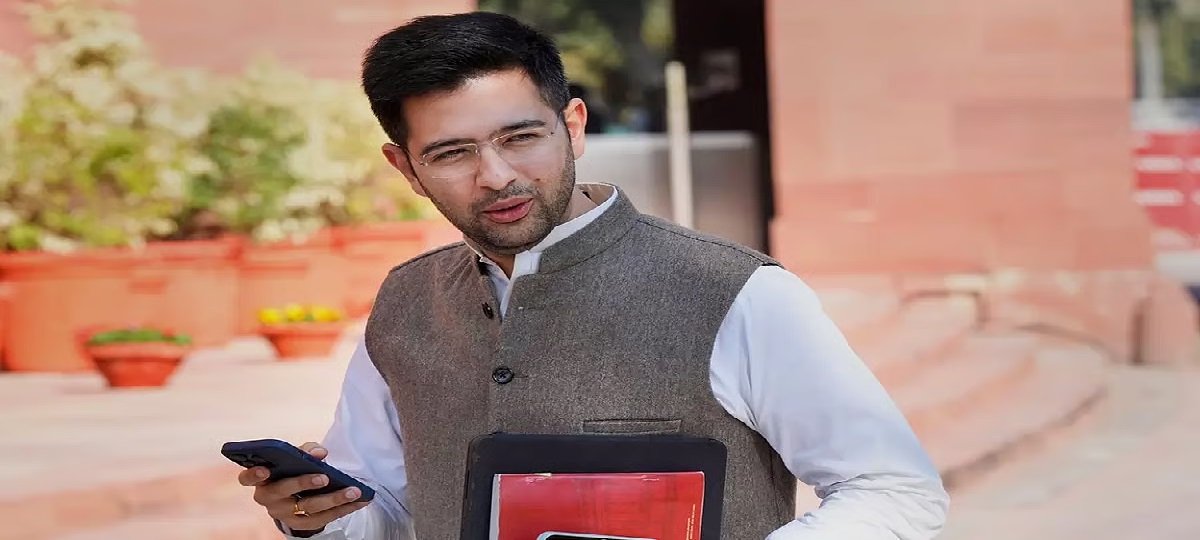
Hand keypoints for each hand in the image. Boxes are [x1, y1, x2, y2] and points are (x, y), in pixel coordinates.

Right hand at [238, 442, 369, 535]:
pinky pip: (323, 519)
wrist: (295, 495)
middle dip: (304, 483)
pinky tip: (359, 501)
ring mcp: (284, 513)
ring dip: (334, 499)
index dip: (254, 474)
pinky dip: (343, 509)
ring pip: (308, 508)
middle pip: (283, 492)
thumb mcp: (295, 457)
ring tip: (354, 491)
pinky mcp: (300, 524)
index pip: (248, 478)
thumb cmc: (292, 469)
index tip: (264, 468)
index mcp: (261, 479)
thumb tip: (320, 452)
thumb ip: (305, 450)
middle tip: (325, 477)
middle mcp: (268, 498)